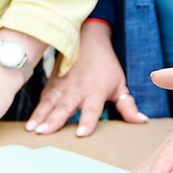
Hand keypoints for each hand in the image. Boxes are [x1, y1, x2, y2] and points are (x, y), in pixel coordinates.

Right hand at [27, 21, 145, 137]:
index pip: (92, 109)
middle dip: (54, 121)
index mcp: (96, 91)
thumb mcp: (120, 84)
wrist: (88, 38)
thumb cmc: (106, 65)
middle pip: (65, 107)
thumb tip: (141, 121)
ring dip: (40, 116)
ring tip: (32, 129)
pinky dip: (37, 109)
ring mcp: (63, 86)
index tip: (80, 134)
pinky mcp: (53, 83)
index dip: (87, 121)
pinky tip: (30, 121)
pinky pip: (44, 97)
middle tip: (44, 133)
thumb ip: (127, 105)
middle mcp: (77, 90)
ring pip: (49, 103)